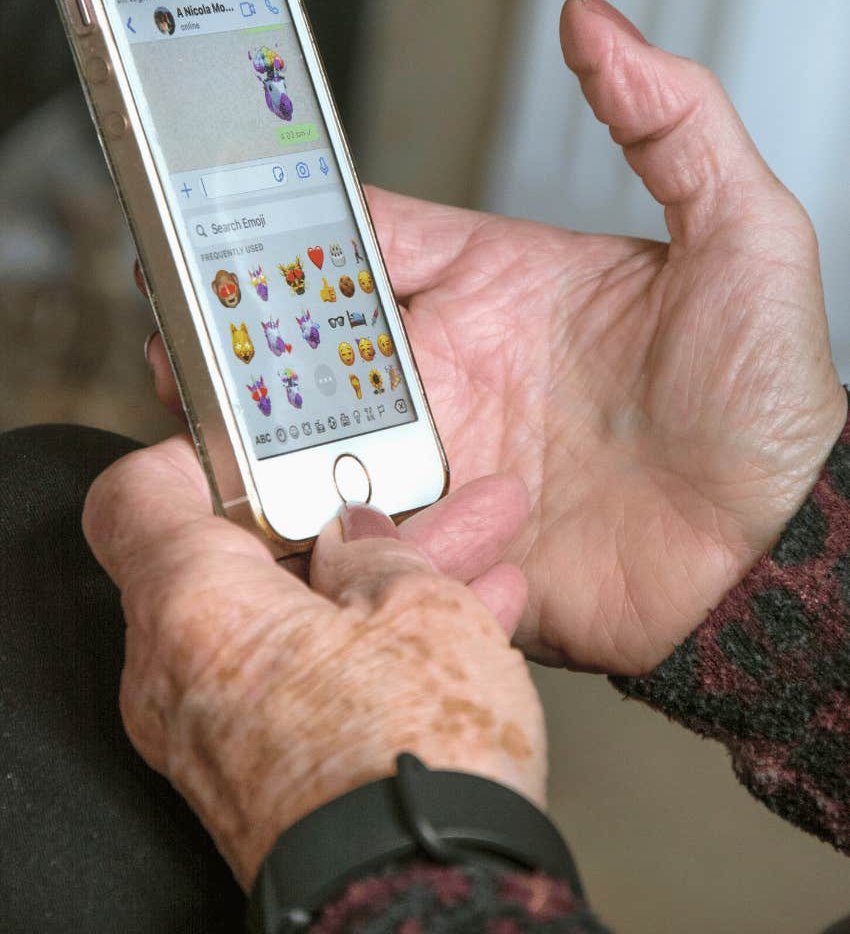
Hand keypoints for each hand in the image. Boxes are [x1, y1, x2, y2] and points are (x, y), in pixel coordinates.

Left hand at [82, 438, 543, 888]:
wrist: (426, 902)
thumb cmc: (410, 761)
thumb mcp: (419, 604)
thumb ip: (379, 549)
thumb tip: (362, 539)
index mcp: (193, 606)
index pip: (139, 496)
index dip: (197, 456)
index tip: (256, 447)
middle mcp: (180, 674)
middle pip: (236, 561)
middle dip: (329, 526)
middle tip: (399, 504)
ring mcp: (217, 733)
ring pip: (288, 621)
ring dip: (369, 585)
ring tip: (463, 558)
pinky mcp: (262, 775)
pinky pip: (307, 682)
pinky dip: (368, 649)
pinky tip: (462, 622)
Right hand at [143, 0, 845, 675]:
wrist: (781, 548)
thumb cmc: (772, 395)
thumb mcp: (742, 229)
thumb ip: (668, 115)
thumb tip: (593, 18)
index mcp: (498, 284)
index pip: (369, 235)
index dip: (288, 219)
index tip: (216, 207)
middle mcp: (459, 366)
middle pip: (314, 334)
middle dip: (242, 326)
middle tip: (184, 324)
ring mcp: (446, 454)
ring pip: (313, 429)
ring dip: (257, 422)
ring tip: (206, 414)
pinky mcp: (446, 539)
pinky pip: (354, 524)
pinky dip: (309, 514)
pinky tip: (276, 502)